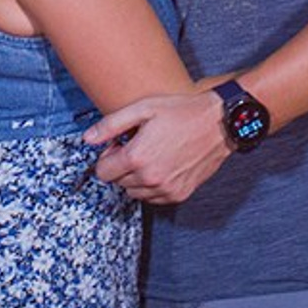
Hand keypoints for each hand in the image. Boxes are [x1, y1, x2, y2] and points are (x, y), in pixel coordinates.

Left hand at [83, 89, 228, 204]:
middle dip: (121, 166)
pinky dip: (152, 186)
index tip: (119, 144)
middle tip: (136, 146)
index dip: (106, 156)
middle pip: (118, 182)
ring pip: (134, 193)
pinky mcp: (180, 194)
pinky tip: (163, 165)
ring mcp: (166, 189)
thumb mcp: (142, 108)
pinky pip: (154, 198)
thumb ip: (111, 125)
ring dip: (136, 178)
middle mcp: (150, 178)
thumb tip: (88, 139)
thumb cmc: (181, 111)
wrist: (219, 123)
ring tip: (151, 155)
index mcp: (137, 157)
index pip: (103, 172)